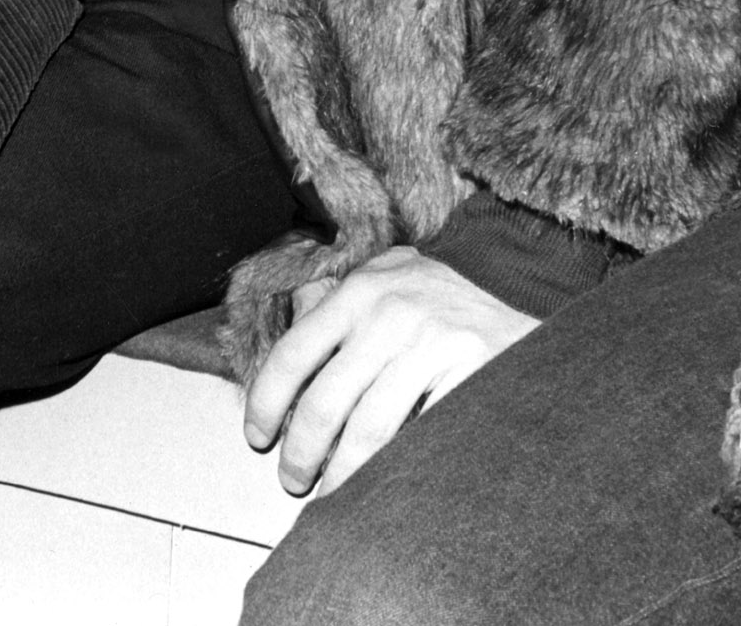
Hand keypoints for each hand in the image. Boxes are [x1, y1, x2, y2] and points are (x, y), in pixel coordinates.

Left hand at [243, 246, 537, 495]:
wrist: (517, 297)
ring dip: (343, 475)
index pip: (293, 354)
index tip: (257, 436)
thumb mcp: (382, 279)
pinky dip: (397, 471)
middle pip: (326, 401)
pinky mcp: (469, 372)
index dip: (267, 403)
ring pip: (370, 430)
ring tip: (331, 496)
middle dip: (301, 452)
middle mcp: (388, 313)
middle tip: (292, 480)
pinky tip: (385, 488)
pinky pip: (422, 437)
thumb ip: (333, 301)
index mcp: (358, 290)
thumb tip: (285, 334)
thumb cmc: (436, 298)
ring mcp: (430, 343)